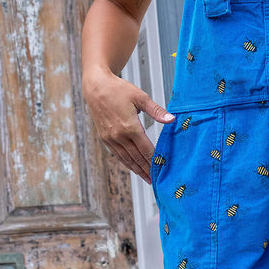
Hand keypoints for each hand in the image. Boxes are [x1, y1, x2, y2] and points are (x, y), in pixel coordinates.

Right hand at [83, 68, 172, 183]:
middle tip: (157, 180)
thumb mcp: (140, 97)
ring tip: (147, 178)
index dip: (154, 161)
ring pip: (126, 159)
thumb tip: (172, 119)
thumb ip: (157, 111)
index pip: (146, 150)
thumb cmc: (119, 90)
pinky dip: (126, 163)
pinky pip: (118, 154)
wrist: (96, 87)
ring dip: (137, 170)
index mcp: (130, 127)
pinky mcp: (105, 138)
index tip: (163, 170)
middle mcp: (119, 136)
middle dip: (147, 170)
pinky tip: (133, 167)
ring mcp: (110, 138)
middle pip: (137, 158)